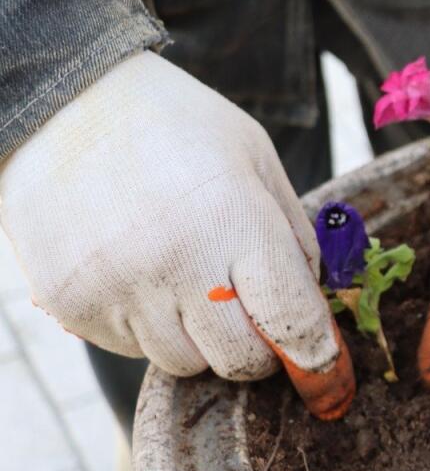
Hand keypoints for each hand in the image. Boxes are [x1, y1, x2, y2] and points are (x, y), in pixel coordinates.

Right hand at [0, 52, 353, 418]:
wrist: (63, 103)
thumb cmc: (178, 129)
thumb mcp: (257, 161)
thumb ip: (295, 239)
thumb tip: (319, 312)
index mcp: (234, 221)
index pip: (293, 322)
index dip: (317, 354)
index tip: (325, 367)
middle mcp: (176, 263)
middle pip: (242, 360)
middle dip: (259, 347)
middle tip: (251, 311)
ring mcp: (118, 288)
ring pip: (186, 363)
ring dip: (199, 338)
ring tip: (185, 276)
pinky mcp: (72, 305)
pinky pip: (133, 350)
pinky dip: (148, 327)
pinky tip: (140, 272)